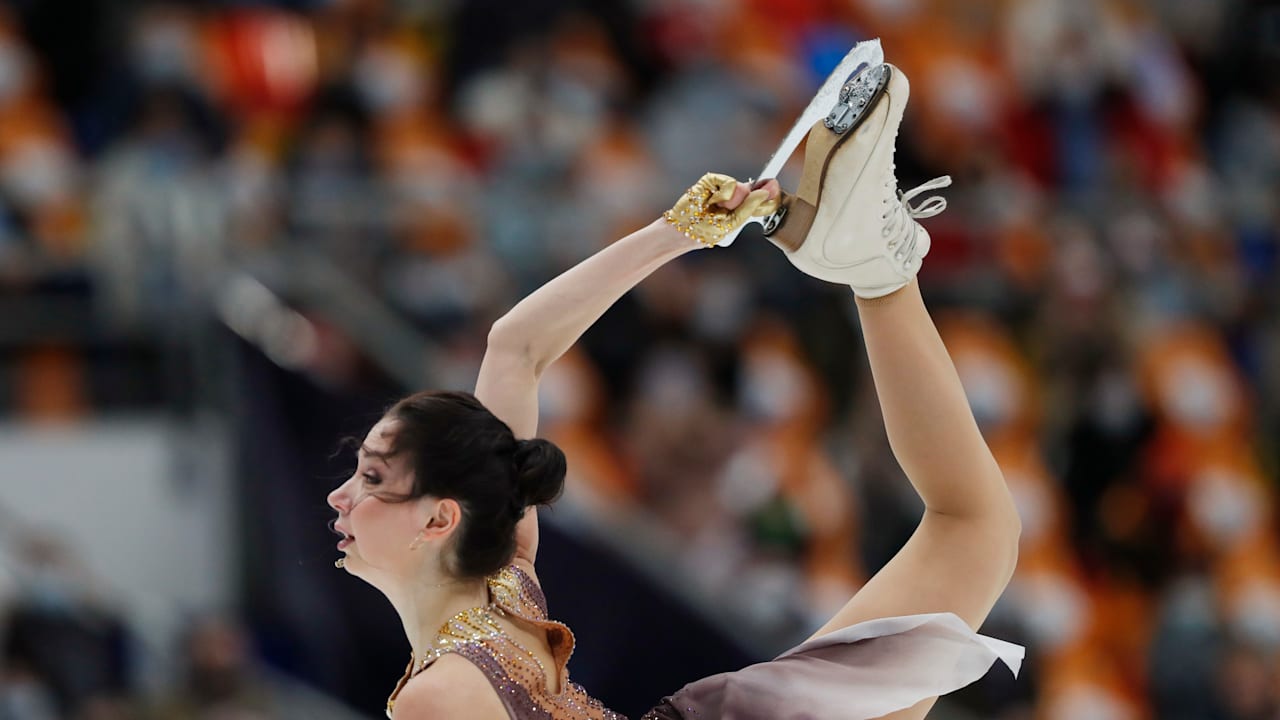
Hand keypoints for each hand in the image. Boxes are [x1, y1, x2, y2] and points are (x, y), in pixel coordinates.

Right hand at [664, 173, 780, 246]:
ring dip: (731, 200)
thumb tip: (762, 192)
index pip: (763, 200)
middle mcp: (736, 197)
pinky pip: (728, 183)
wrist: (680, 228)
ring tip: (716, 209)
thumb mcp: (730, 225)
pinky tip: (712, 200)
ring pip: (741, 187)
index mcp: (744, 209)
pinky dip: (722, 192)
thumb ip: (748, 209)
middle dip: (751, 199)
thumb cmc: (705, 231)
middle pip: (754, 191)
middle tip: (736, 209)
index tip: (775, 186)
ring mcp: (724, 187)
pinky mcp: (712, 180)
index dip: (770, 194)